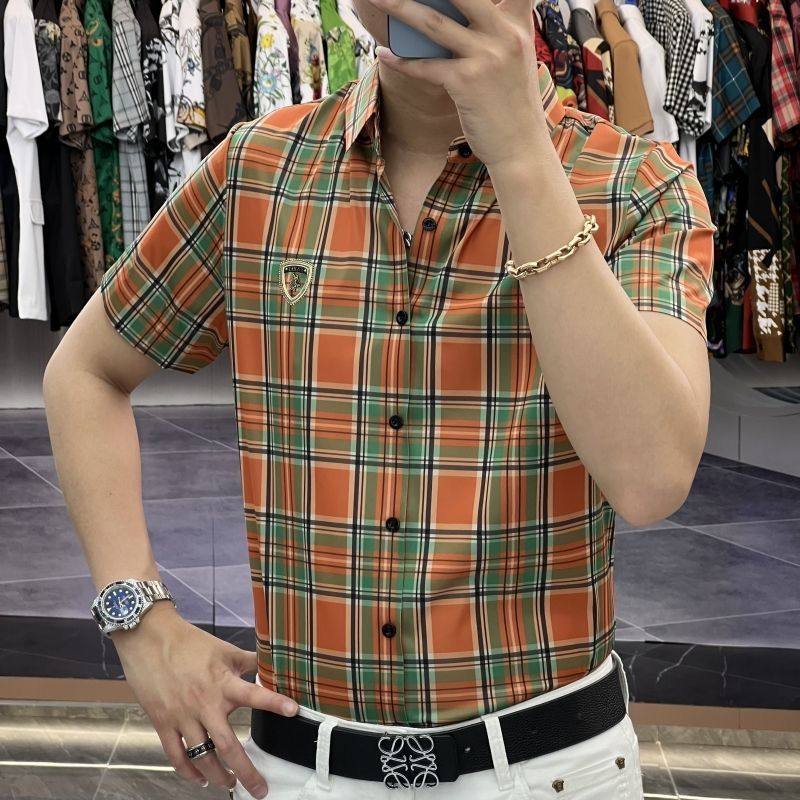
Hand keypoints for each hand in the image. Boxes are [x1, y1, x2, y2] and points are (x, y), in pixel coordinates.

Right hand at [112, 602, 297, 798]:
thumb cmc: (188, 642)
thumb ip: (247, 661)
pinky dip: (188, 772)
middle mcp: (204, 704)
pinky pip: (176, 755)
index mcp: (222, 683)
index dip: (275, 702)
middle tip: (259, 789)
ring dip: (219, 776)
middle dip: (246, 771)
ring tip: (230, 784)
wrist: (149, 638)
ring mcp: (182, 716)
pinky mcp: (162, 723)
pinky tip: (199, 778)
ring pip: (203, 757)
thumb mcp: (223, 649)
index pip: (254, 694)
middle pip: (228, 746)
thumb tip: (270, 662)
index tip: (294, 711)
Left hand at [370, 0, 543, 167]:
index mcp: (518, 23)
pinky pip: (427, 66)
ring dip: (401, 8)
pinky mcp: (467, 83)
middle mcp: (505, 34)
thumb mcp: (512, 59)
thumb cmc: (512, 105)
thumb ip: (494, 31)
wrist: (521, 147)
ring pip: (434, 23)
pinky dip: (404, 62)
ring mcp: (487, 57)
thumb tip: (454, 18)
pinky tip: (385, 56)